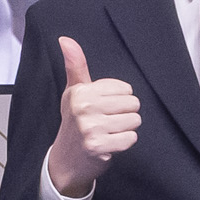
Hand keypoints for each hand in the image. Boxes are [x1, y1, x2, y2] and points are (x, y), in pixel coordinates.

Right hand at [45, 36, 141, 195]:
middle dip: (124, 114)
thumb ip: (75, 65)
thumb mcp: (74, 92)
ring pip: (134, 121)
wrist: (66, 159)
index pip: (125, 88)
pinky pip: (131, 138)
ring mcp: (90, 128)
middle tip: (106, 122)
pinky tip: (109, 144)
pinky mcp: (99, 146)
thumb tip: (65, 39)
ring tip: (108, 133)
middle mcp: (83, 108)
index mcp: (80, 92)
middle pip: (133, 104)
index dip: (118, 99)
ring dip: (125, 129)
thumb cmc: (74, 121)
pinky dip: (124, 143)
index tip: (101, 108)